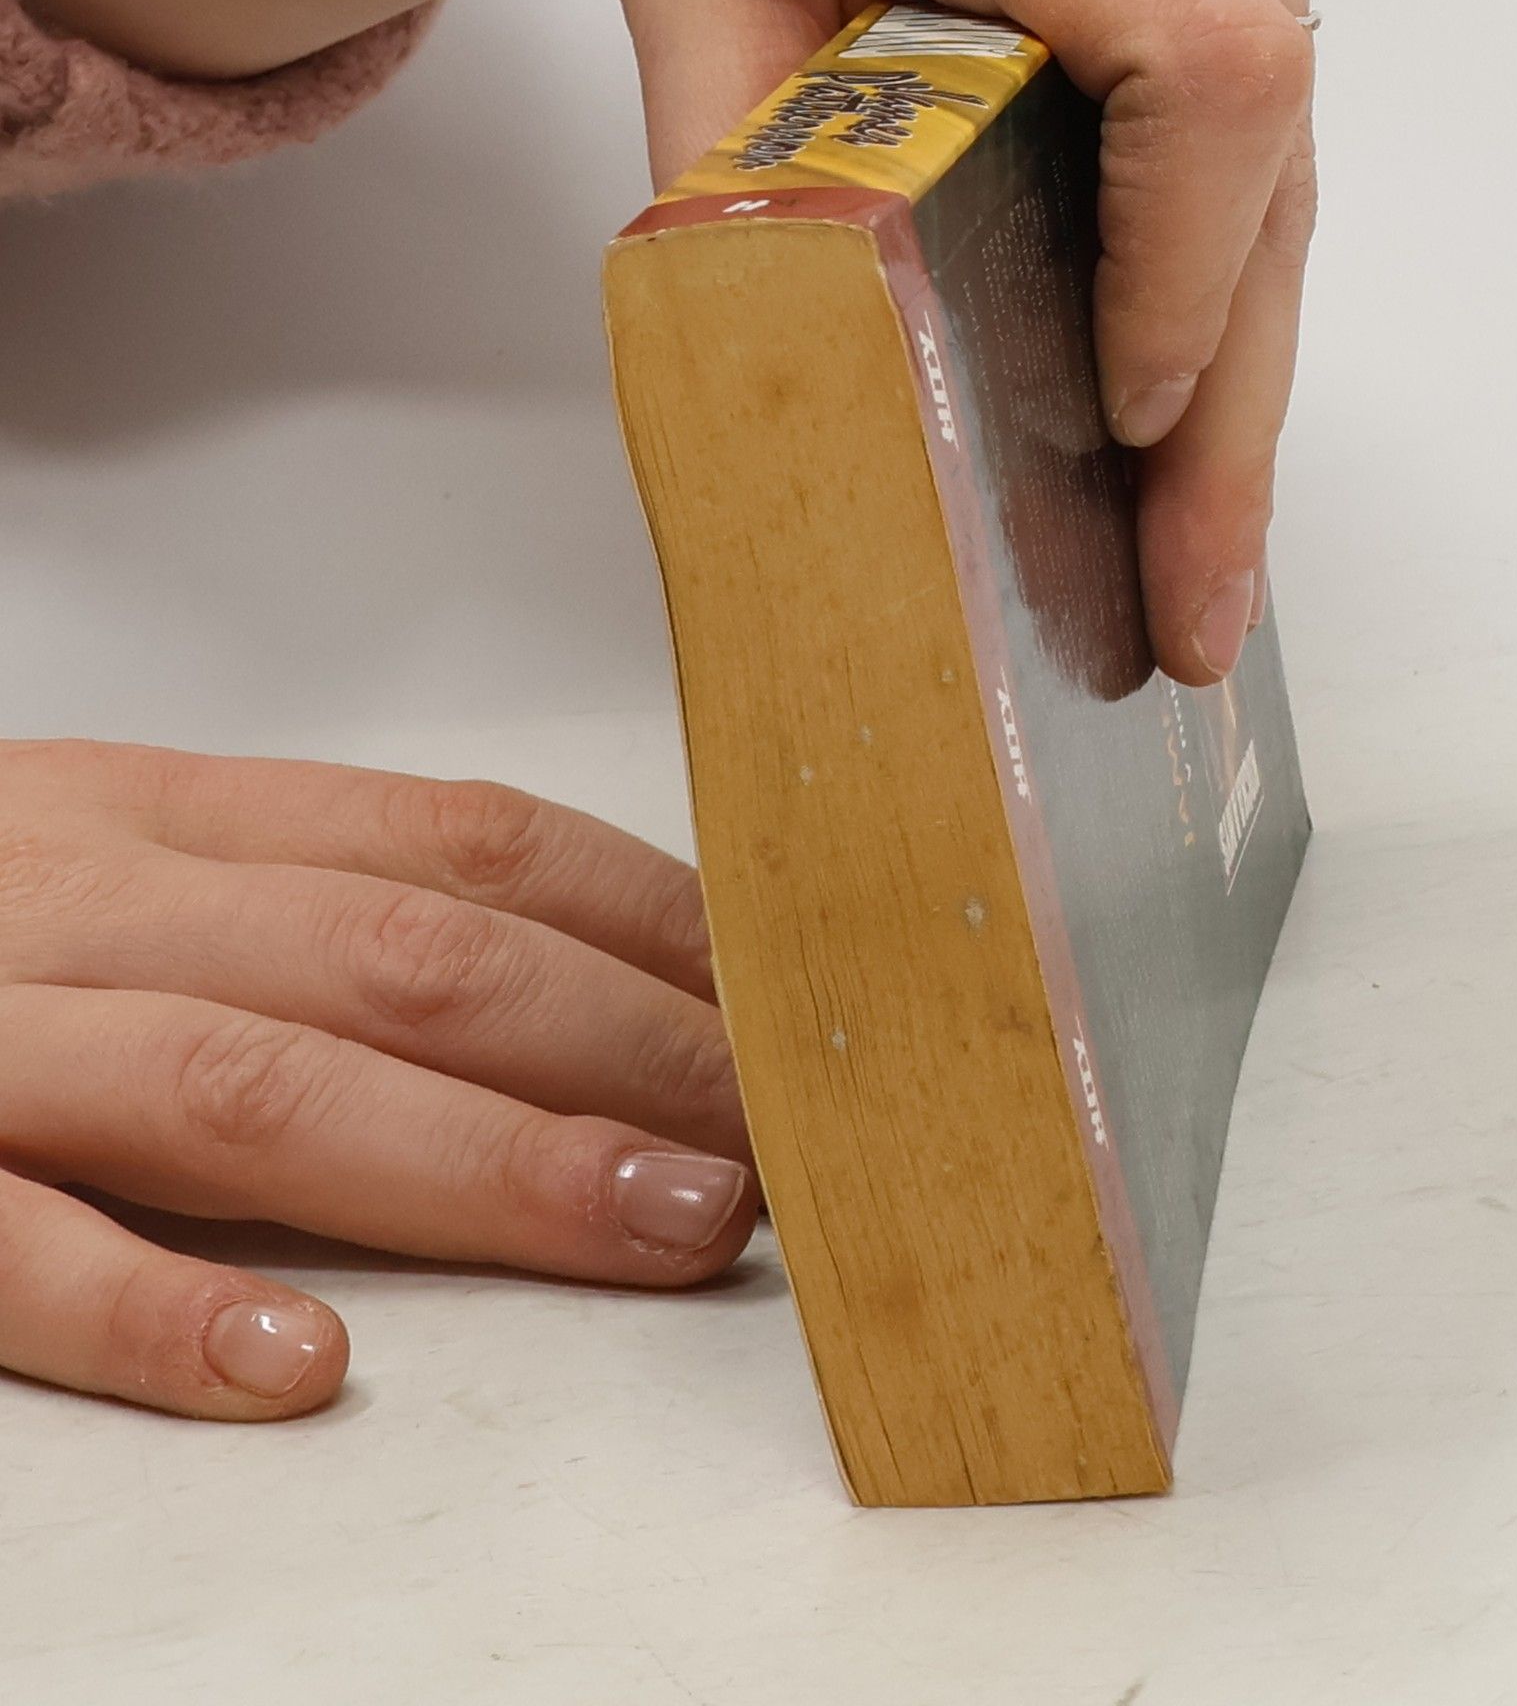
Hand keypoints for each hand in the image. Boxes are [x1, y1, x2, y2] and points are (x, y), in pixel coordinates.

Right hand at [0, 739, 754, 1419]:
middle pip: (405, 960)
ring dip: (485, 1162)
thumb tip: (593, 976)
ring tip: (659, 1222)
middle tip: (775, 1138)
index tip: (778, 1011)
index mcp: (172, 816)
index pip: (466, 846)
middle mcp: (99, 905)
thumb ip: (317, 902)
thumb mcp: (135, 861)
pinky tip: (299, 1361)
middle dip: (621, 1047)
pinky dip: (156, 1310)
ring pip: (255, 1086)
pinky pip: (12, 1251)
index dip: (645, 926)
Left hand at [560, 0, 1315, 685]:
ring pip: (1280, 168)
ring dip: (1240, 373)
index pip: (1193, 70)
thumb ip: (735, 158)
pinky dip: (1220, 283)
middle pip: (1264, 163)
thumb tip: (803, 382)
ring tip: (1197, 550)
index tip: (1119, 432)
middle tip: (1194, 607)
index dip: (1179, 276)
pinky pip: (1254, 130)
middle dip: (1231, 418)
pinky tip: (1185, 404)